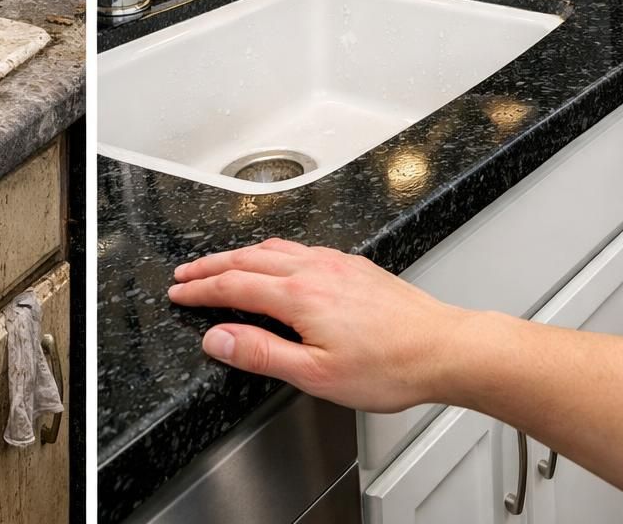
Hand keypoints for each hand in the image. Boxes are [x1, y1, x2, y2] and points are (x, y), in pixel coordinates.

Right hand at [169, 238, 474, 412]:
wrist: (444, 348)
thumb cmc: (388, 366)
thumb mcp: (315, 374)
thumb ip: (260, 353)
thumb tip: (216, 338)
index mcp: (298, 295)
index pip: (233, 286)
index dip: (200, 289)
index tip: (178, 292)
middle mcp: (314, 269)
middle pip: (247, 259)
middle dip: (210, 266)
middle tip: (185, 273)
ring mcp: (335, 263)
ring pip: (273, 249)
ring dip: (239, 256)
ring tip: (220, 265)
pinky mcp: (353, 266)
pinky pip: (299, 248)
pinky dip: (270, 253)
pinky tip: (276, 263)